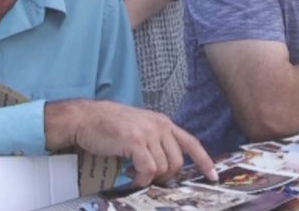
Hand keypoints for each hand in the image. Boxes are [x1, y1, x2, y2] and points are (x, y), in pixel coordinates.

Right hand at [46, 100, 216, 186]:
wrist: (85, 118)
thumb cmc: (108, 126)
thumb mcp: (139, 127)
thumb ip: (155, 141)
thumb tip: (166, 166)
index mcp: (162, 122)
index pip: (191, 142)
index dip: (204, 160)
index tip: (212, 176)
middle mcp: (159, 125)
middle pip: (177, 162)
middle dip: (165, 177)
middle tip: (149, 178)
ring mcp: (148, 132)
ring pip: (163, 168)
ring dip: (150, 178)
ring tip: (135, 174)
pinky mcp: (135, 141)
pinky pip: (149, 170)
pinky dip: (141, 179)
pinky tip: (130, 176)